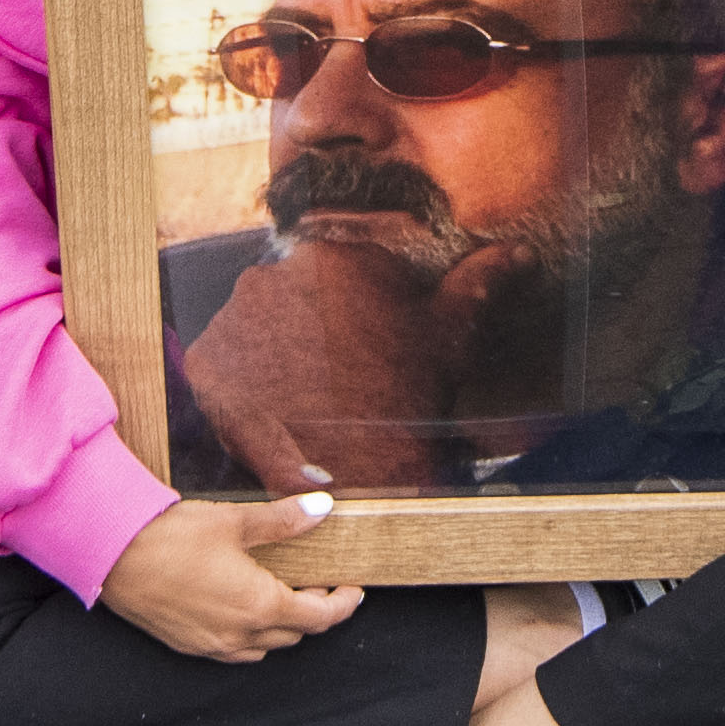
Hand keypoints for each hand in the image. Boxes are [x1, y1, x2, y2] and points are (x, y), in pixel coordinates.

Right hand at [96, 488, 368, 663]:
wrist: (111, 555)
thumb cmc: (169, 536)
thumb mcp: (233, 521)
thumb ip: (283, 521)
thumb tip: (322, 508)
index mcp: (260, 606)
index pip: (319, 618)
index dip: (342, 604)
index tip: (353, 590)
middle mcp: (240, 636)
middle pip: (295, 634)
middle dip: (312, 611)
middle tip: (316, 582)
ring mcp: (212, 646)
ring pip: (265, 648)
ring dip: (281, 627)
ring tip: (282, 595)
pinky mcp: (188, 646)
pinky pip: (234, 652)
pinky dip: (251, 636)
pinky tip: (243, 610)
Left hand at [174, 228, 499, 499]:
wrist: (357, 473)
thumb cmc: (406, 403)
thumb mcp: (448, 338)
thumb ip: (478, 283)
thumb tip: (517, 252)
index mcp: (337, 258)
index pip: (341, 278)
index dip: (358, 318)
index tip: (368, 353)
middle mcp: (277, 273)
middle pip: (296, 299)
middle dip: (314, 332)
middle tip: (339, 383)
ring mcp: (235, 317)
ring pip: (258, 329)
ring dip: (276, 355)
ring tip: (306, 402)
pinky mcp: (208, 362)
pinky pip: (225, 365)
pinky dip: (245, 385)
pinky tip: (275, 411)